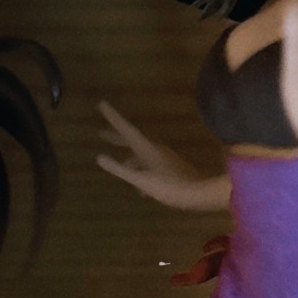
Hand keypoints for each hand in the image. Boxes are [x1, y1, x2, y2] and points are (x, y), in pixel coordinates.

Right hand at [96, 101, 230, 211]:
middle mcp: (154, 149)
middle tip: (101, 133)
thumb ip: (120, 169)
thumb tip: (99, 157)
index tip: (102, 104)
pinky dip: (140, 170)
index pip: (125, 129)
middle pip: (132, 140)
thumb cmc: (168, 187)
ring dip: (129, 158)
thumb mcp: (141, 180)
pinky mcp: (169, 168)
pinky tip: (140, 187)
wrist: (199, 193)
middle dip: (117, 137)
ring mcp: (163, 158)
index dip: (113, 117)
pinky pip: (149, 165)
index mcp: (146, 148)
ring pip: (140, 155)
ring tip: (120, 166)